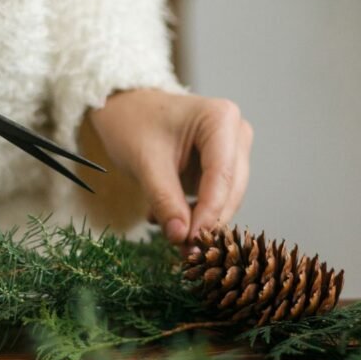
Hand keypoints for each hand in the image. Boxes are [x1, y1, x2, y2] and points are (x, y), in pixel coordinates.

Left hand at [89, 89, 252, 242]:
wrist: (124, 108)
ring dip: (198, 220)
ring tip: (167, 230)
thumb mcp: (145, 162)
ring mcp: (232, 149)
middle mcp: (236, 132)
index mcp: (221, 119)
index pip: (222, 176)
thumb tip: (180, 236)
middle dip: (207, 221)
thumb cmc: (133, 123)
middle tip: (183, 250)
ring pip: (226, 199)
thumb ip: (164, 200)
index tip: (192, 242)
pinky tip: (165, 216)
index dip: (209, 213)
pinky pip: (214, 198)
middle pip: (231, 190)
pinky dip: (192, 212)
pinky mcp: (222, 165)